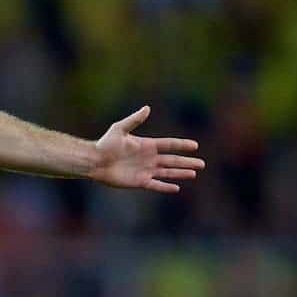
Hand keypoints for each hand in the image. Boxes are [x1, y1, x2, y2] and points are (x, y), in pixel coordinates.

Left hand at [90, 106, 204, 192]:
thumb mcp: (119, 129)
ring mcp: (145, 170)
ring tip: (193, 173)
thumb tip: (147, 108)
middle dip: (187, 162)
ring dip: (180, 173)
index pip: (169, 145)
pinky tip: (176, 188)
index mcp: (146, 145)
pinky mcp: (139, 182)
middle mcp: (148, 158)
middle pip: (172, 160)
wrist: (95, 162)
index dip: (182, 145)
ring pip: (167, 172)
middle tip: (202, 164)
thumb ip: (134, 120)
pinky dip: (166, 187)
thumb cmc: (105, 144)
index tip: (195, 145)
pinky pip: (156, 185)